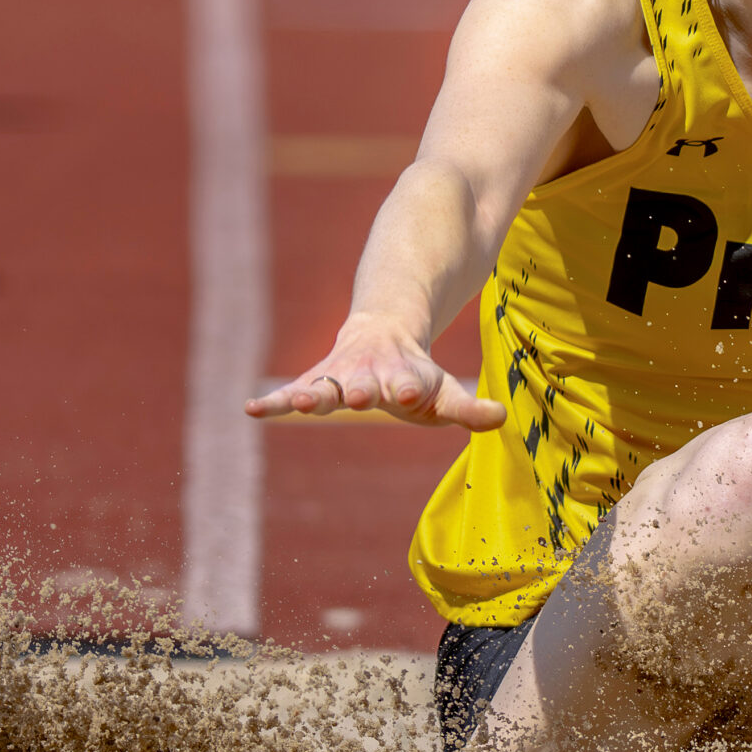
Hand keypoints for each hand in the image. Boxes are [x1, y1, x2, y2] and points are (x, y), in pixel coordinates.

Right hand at [244, 317, 504, 429]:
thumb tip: (500, 417)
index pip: (408, 382)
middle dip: (358, 389)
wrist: (380, 334)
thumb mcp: (444, 393)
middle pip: (361, 383)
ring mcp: (338, 377)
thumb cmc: (414, 375)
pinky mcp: (314, 382)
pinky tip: (251, 410)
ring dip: (310, 394)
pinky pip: (289, 391)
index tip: (409, 391)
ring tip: (295, 401)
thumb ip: (468, 409)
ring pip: (323, 385)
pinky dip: (272, 401)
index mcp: (403, 376)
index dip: (409, 387)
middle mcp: (368, 375)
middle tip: (356, 395)